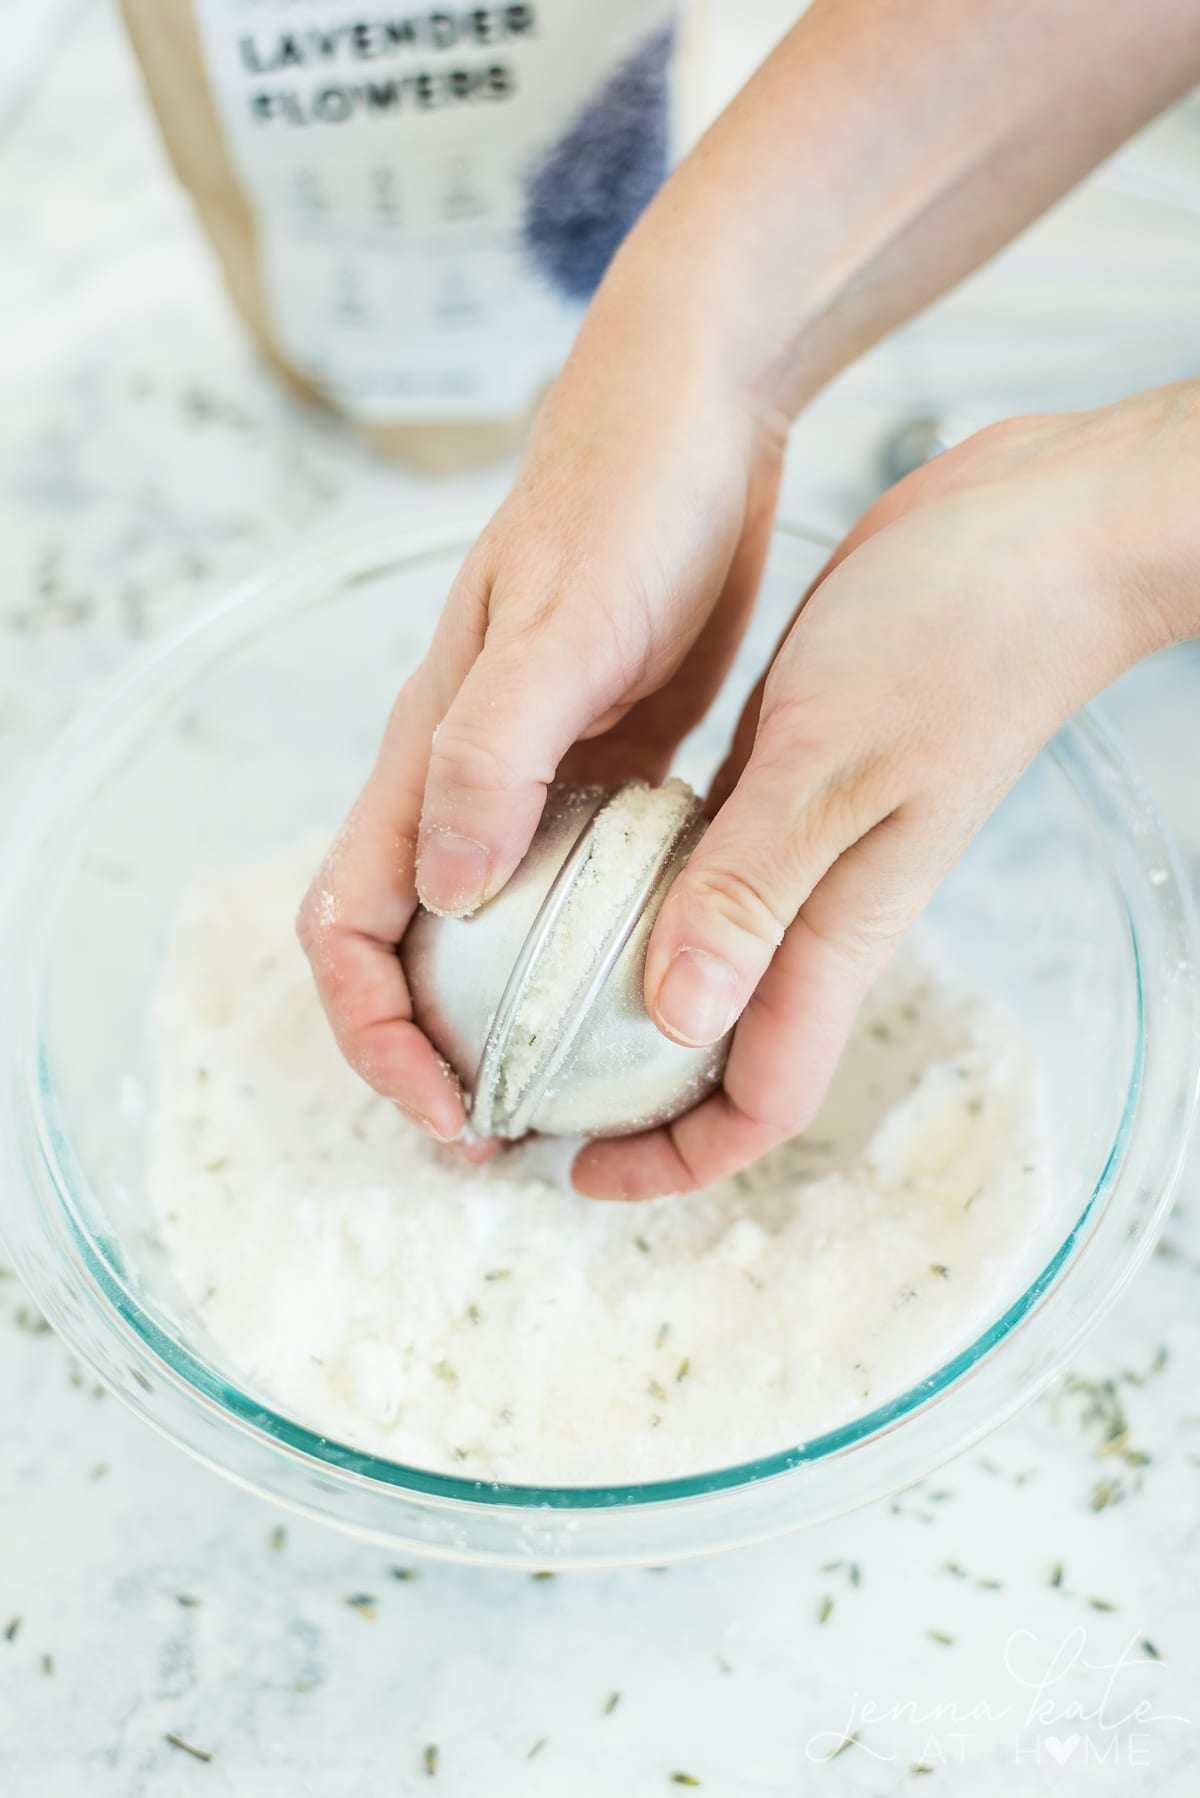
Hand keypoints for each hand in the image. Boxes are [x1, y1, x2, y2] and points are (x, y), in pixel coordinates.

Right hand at [297, 271, 786, 1140]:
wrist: (693, 414)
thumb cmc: (623, 500)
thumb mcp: (560, 626)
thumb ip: (493, 753)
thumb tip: (446, 894)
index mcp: (426, 756)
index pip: (349, 927)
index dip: (375, 1033)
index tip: (451, 1108)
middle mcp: (464, 780)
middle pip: (404, 948)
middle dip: (429, 1052)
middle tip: (504, 1134)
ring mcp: (535, 777)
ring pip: (486, 931)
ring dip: (503, 1019)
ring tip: (570, 1095)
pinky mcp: (605, 765)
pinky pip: (573, 887)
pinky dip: (584, 955)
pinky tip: (645, 990)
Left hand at [575, 383, 1199, 1198]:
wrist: (1041, 535)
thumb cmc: (961, 637)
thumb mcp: (832, 761)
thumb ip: (753, 888)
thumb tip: (676, 1017)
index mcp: (836, 926)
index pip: (757, 1099)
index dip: (669, 1159)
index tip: (573, 1173)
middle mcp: (819, 907)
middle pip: (722, 1054)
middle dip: (629, 1101)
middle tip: (523, 1095)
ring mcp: (808, 846)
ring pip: (707, 965)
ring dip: (623, 1004)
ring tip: (522, 998)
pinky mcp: (794, 783)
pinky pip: (707, 875)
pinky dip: (640, 899)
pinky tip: (578, 872)